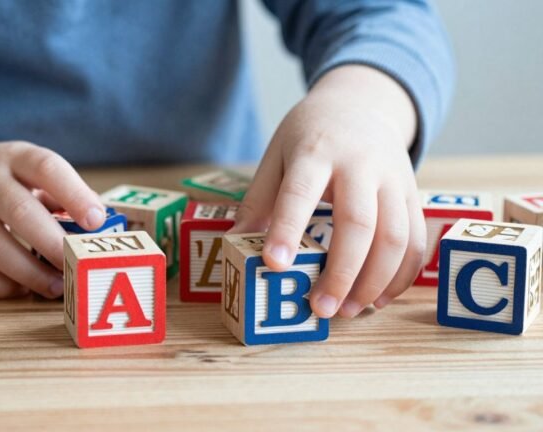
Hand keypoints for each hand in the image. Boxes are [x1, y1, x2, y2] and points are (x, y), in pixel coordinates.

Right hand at [0, 137, 105, 297]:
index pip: (47, 168)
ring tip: (57, 286)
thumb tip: (101, 224)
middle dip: (53, 243)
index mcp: (14, 157)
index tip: (97, 221)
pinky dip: (4, 285)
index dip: (74, 195)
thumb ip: (63, 192)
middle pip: (20, 212)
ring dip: (31, 273)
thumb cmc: (0, 178)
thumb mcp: (27, 169)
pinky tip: (24, 287)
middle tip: (77, 265)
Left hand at [232, 65, 424, 317]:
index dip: (287, 230)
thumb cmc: (311, 135)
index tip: (274, 265)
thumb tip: (237, 242)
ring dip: (374, 282)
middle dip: (341, 272)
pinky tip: (378, 299)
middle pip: (358, 223)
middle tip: (320, 309)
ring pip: (395, 238)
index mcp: (316, 151)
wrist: (362, 104)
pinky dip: (400, 276)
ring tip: (347, 310)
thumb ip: (259, 197)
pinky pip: (415, 241)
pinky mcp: (413, 195)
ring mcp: (393, 179)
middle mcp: (361, 164)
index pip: (300, 193)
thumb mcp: (276, 153)